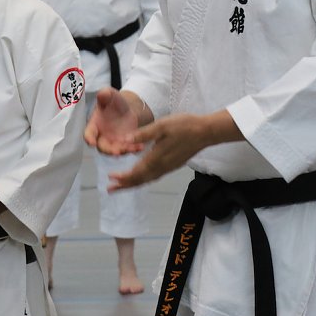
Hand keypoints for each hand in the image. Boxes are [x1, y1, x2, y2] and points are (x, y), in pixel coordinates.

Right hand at [84, 88, 143, 154]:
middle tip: (117, 151)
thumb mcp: (111, 95)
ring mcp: (113, 143)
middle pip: (102, 147)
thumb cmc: (114, 102)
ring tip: (134, 148)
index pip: (88, 134)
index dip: (89, 138)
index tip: (92, 143)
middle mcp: (102, 137)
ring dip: (124, 151)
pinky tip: (141, 146)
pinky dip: (134, 149)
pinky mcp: (125, 145)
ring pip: (116, 151)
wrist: (128, 109)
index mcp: (94, 126)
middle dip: (109, 150)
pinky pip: (128, 150)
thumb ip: (105, 95)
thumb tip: (102, 93)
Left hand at [108, 110, 242, 191]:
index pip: (136, 173)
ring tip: (121, 186)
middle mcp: (162, 166)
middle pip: (140, 180)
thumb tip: (125, 140)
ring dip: (133, 183)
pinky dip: (143, 179)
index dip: (123, 178)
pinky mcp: (173, 165)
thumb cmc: (184, 126)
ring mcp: (168, 167)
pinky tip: (140, 176)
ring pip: (147, 179)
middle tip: (110, 189)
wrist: (205, 132)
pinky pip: (154, 176)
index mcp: (157, 158)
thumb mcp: (162, 126)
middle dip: (124, 185)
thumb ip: (143, 134)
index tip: (111, 178)